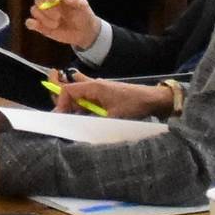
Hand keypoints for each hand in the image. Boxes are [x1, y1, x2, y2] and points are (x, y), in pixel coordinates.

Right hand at [24, 0, 103, 47]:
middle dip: (47, 9)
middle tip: (58, 17)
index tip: (54, 0)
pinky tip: (42, 27)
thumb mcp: (84, 6)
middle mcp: (48, 2)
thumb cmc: (84, 15)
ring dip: (45, 19)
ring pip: (34, 10)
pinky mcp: (39, 25)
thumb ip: (75, 0)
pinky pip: (29, 22)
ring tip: (57, 24)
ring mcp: (43, 14)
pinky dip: (32, 24)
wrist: (84, 32)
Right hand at [52, 76, 172, 119]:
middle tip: (63, 117)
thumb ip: (91, 121)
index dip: (60, 103)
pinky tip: (84, 116)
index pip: (67, 90)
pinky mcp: (105, 94)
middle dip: (63, 103)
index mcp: (93, 86)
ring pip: (78, 95)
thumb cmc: (134, 105)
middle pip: (70, 91)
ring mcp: (100, 88)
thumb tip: (76, 129)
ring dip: (73, 106)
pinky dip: (82, 106)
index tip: (61, 117)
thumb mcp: (112, 116)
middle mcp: (94, 85)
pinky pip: (87, 98)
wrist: (154, 100)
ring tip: (71, 118)